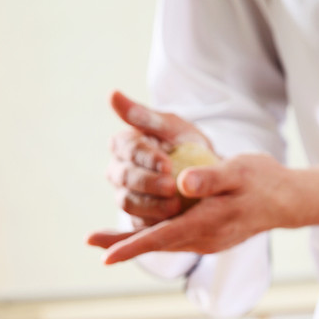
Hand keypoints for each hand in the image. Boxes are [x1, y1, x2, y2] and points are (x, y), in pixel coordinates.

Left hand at [89, 153, 297, 263]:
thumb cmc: (262, 180)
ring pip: (164, 244)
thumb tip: (184, 183)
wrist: (286, 200)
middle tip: (91, 242)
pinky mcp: (208, 237)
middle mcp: (205, 238)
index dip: (132, 246)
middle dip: (123, 245)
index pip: (163, 237)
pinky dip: (153, 237)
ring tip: (105, 240)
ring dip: (135, 242)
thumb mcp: (240, 170)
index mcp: (209, 222)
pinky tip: (140, 232)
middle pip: (157, 245)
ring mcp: (207, 241)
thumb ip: (212, 177)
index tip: (106, 255)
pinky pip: (175, 239)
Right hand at [107, 91, 211, 227]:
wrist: (206, 176)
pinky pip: (138, 224)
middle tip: (171, 186)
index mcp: (124, 145)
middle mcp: (118, 171)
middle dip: (147, 183)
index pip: (128, 149)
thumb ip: (145, 116)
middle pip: (124, 178)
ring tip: (175, 206)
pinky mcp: (136, 218)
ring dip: (150, 206)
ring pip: (127, 203)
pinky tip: (172, 224)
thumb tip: (112, 94)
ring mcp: (125, 195)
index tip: (168, 163)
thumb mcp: (173, 127)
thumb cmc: (186, 145)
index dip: (146, 157)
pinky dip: (153, 224)